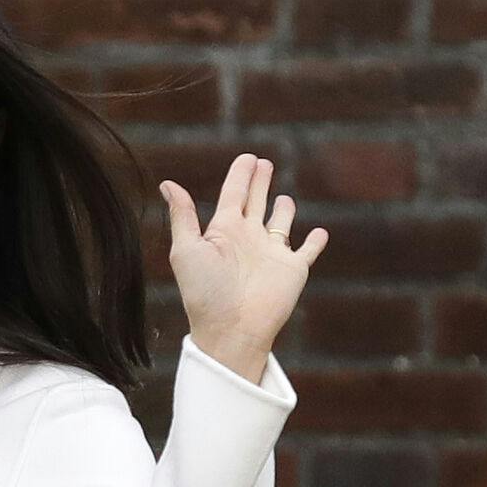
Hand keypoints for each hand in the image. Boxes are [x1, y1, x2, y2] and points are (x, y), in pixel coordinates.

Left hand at [159, 154, 326, 379]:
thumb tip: (167, 183)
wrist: (231, 329)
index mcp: (223, 231)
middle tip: (264, 162)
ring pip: (280, 224)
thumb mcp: (186, 249)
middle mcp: (248, 239)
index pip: (233, 194)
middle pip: (256, 201)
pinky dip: (315, 242)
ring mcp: (271, 254)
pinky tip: (320, 233)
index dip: (240, 175)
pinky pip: (307, 251)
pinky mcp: (293, 269)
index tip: (247, 158)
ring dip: (284, 210)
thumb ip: (182, 216)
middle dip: (260, 182)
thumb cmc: (204, 292)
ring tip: (284, 198)